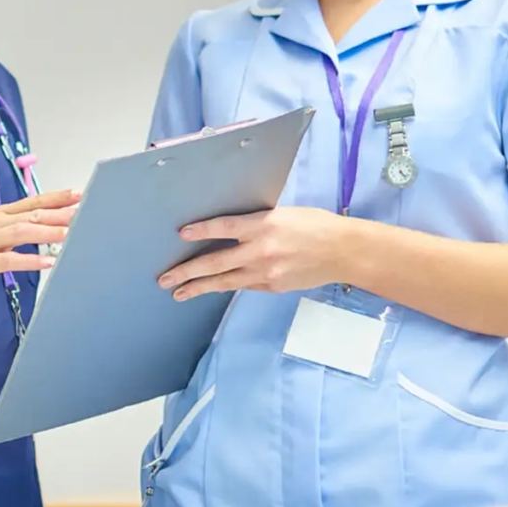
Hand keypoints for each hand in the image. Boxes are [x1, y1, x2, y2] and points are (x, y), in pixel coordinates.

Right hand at [0, 189, 79, 295]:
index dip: (55, 198)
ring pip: (22, 233)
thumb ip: (14, 231)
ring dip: (47, 233)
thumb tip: (43, 229)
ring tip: (69, 233)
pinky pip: (8, 260)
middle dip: (58, 212)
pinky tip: (47, 263)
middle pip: (31, 215)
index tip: (78, 194)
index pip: (32, 202)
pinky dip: (29, 260)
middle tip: (83, 210)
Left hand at [157, 206, 345, 300]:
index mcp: (264, 225)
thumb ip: (256, 222)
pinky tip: (212, 288)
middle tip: (165, 278)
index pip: (225, 228)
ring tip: (179, 293)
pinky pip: (243, 285)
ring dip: (199, 287)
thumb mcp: (283, 214)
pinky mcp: (272, 286)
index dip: (202, 230)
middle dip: (187, 271)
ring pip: (225, 282)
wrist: (342, 251)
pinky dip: (226, 286)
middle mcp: (261, 250)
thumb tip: (230, 229)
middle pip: (216, 262)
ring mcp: (266, 272)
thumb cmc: (314, 225)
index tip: (181, 233)